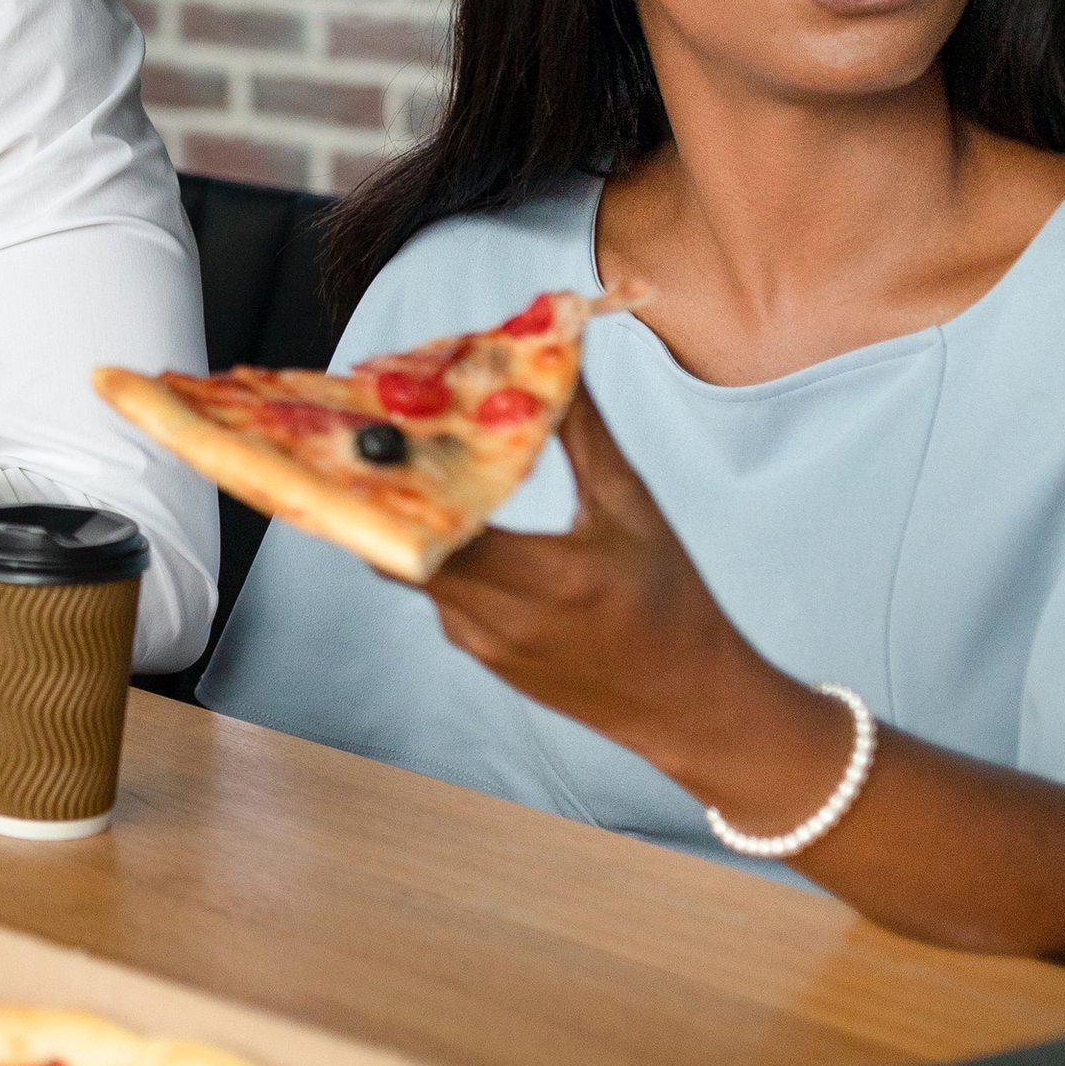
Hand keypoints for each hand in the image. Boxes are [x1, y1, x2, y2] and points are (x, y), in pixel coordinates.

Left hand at [421, 391, 779, 761]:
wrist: (687, 705)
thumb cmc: (672, 602)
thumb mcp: (634, 510)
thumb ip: (585, 436)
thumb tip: (557, 360)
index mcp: (542, 579)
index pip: (436, 523)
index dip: (400, 473)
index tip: (385, 420)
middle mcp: (495, 617)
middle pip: (399, 543)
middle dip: (385, 487)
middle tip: (377, 430)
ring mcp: (477, 640)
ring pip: (411, 565)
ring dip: (408, 516)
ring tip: (404, 459)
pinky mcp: (476, 651)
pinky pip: (435, 587)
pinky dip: (433, 548)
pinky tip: (445, 511)